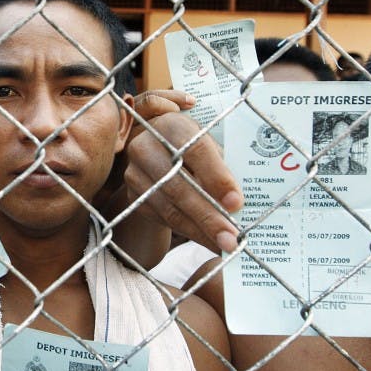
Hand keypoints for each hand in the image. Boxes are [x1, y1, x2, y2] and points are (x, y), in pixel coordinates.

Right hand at [123, 110, 242, 252]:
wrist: (160, 156)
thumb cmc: (195, 150)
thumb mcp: (210, 148)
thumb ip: (221, 169)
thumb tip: (234, 205)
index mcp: (171, 125)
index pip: (195, 150)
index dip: (216, 177)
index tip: (236, 203)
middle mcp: (145, 146)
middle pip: (178, 185)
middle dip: (208, 215)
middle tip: (231, 238)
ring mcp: (134, 173)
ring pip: (169, 207)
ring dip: (199, 230)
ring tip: (223, 244)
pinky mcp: (133, 196)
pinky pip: (162, 218)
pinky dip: (188, 232)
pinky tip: (208, 241)